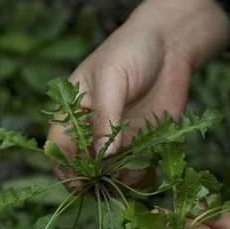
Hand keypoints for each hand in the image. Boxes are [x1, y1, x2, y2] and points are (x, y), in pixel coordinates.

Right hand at [48, 0, 229, 183]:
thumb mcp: (112, 79)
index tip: (79, 183)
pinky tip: (149, 171)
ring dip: (120, 181)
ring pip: (112, 174)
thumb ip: (105, 117)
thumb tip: (103, 157)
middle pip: (84, 167)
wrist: (171, 44)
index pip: (58, 148)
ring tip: (134, 172)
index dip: (65, 168)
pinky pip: (137, 170)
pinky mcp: (143, 144)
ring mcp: (118, 139)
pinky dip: (142, 177)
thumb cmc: (131, 51)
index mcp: (72, 111)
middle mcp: (92, 130)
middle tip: (110, 184)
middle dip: (95, 181)